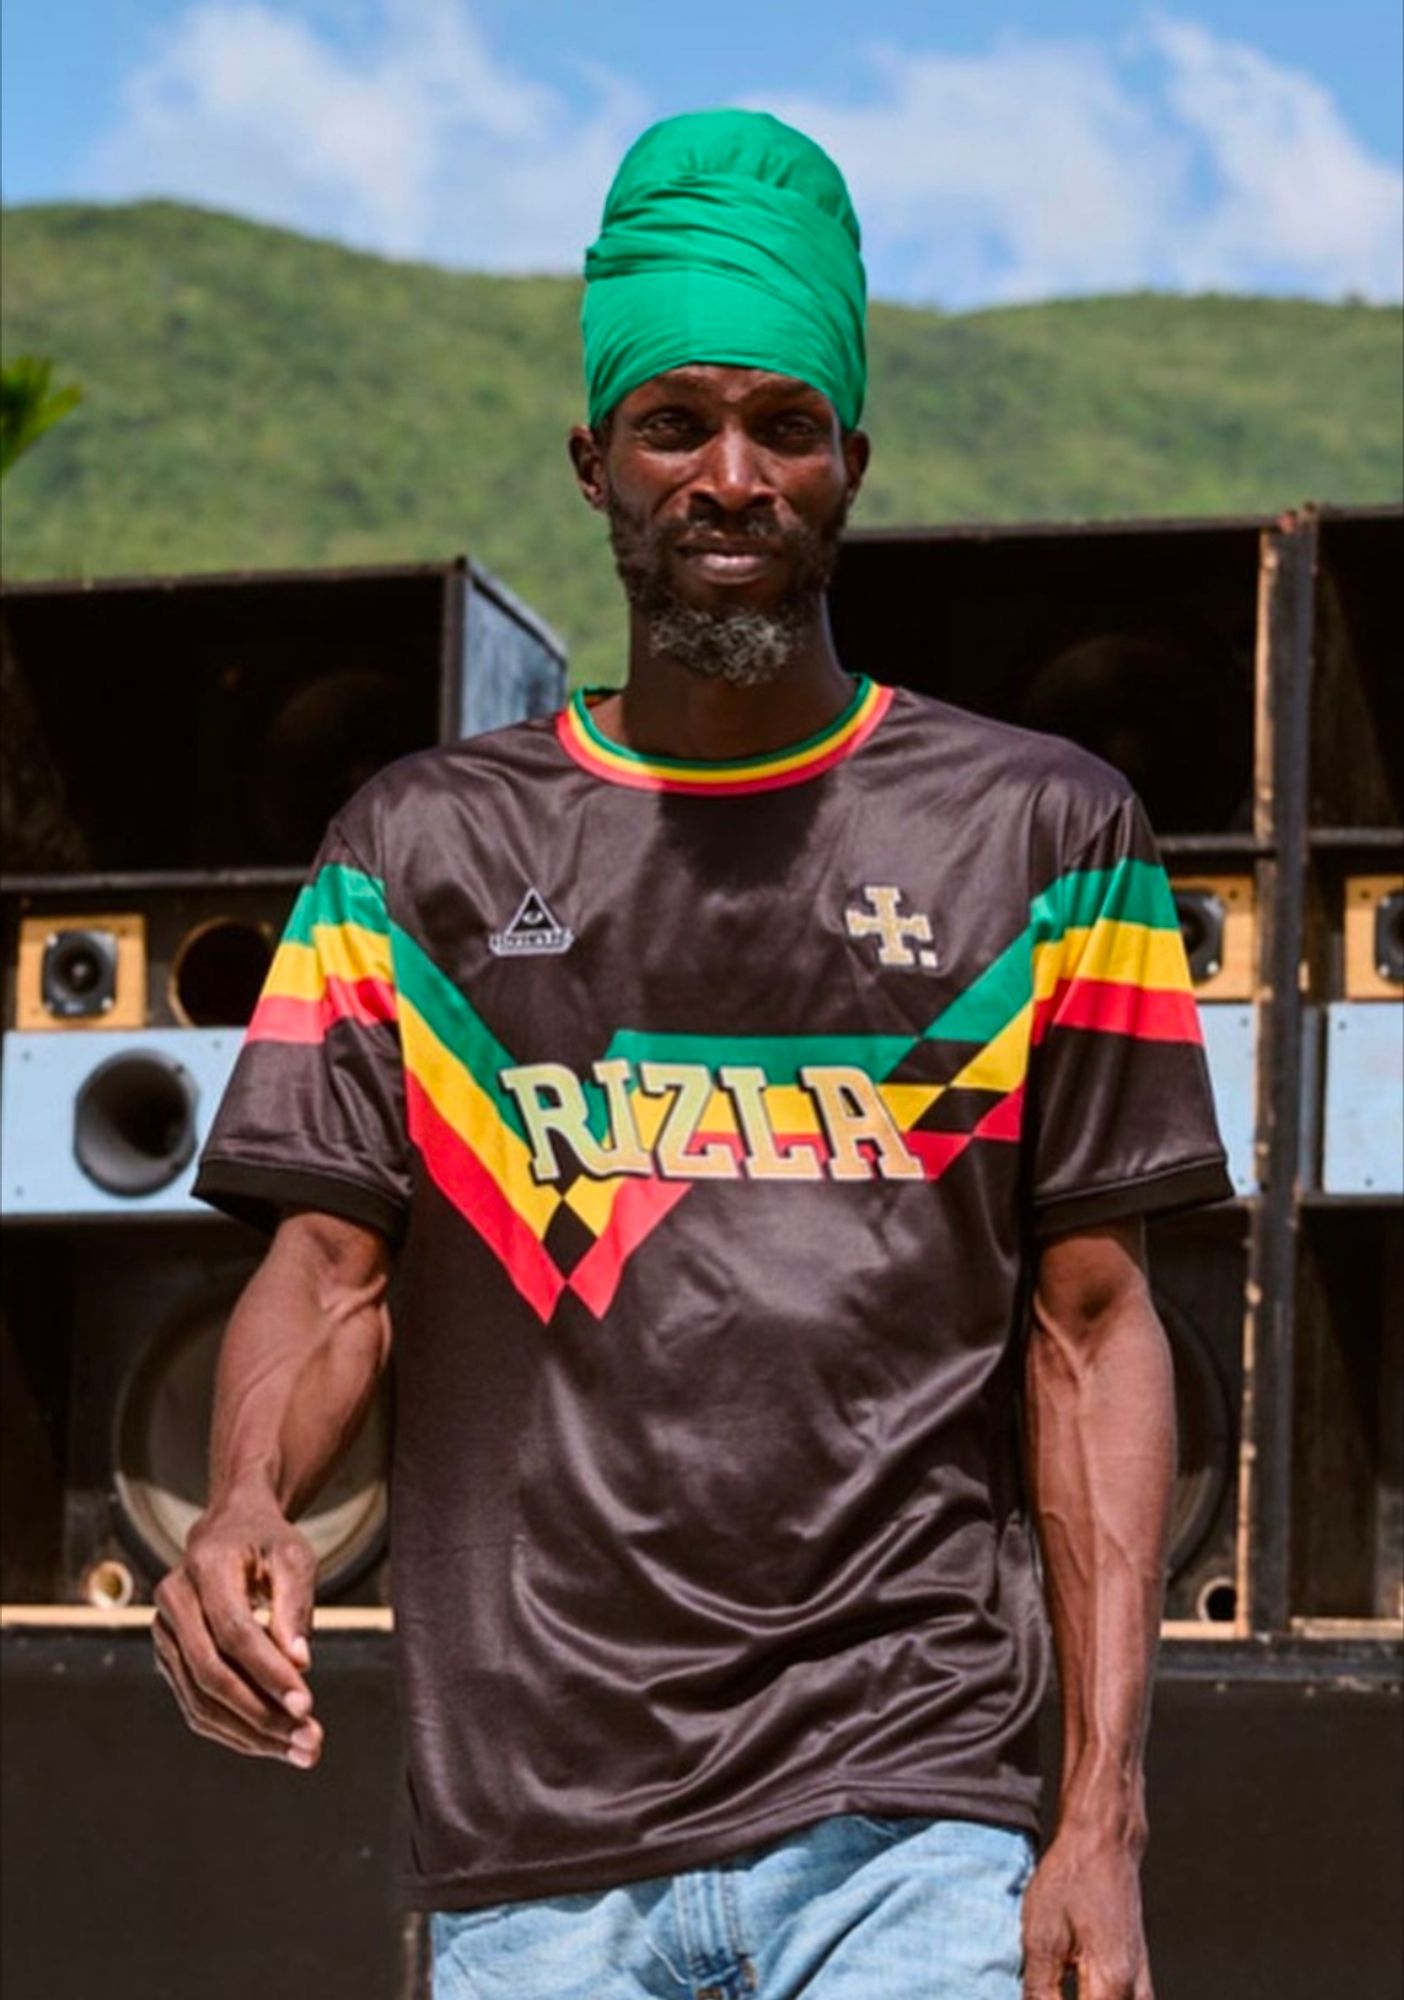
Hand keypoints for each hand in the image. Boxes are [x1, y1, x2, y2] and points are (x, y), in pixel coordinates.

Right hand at [152, 1494, 322, 1770]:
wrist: (229, 1531)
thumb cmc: (268, 1543)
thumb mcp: (293, 1557)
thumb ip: (295, 1604)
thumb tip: (300, 1664)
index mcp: (204, 1567)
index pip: (233, 1632)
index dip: (268, 1672)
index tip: (307, 1705)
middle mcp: (173, 1601)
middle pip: (211, 1673)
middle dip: (261, 1714)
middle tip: (309, 1742)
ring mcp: (164, 1633)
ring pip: (200, 1700)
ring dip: (251, 1734)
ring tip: (301, 1750)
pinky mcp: (169, 1659)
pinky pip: (196, 1706)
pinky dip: (235, 1730)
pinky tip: (274, 1742)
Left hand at [1022, 1827, 1152, 1998]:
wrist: (1103, 1843)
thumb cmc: (1071, 1880)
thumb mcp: (1042, 1937)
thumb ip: (1040, 1993)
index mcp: (1112, 1987)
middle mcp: (1136, 1994)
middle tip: (1044, 1994)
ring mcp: (1141, 1986)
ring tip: (1057, 1992)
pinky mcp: (1137, 1977)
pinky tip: (1073, 1992)